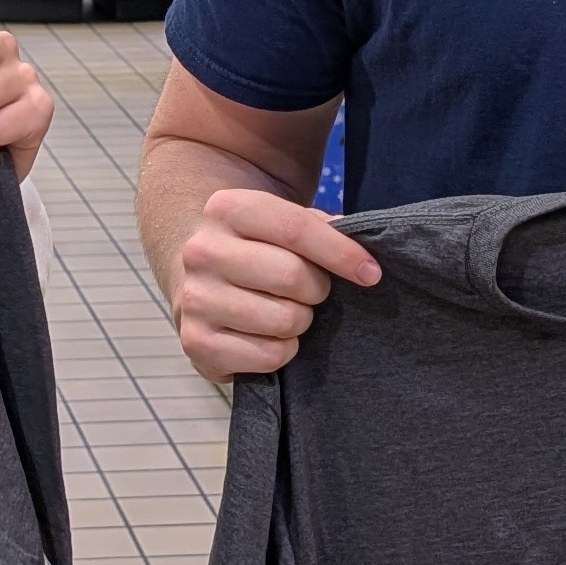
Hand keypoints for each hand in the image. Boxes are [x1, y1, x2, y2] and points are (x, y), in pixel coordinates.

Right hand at [171, 184, 380, 380]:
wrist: (198, 278)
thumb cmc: (257, 249)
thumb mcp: (283, 222)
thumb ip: (321, 230)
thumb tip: (361, 260)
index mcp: (226, 209)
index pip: (296, 229)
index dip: (342, 253)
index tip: (370, 273)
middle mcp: (202, 251)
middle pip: (292, 276)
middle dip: (318, 290)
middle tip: (312, 292)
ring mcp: (195, 299)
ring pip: (283, 320)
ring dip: (300, 321)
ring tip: (287, 311)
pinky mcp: (195, 342)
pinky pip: (269, 355)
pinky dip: (283, 351)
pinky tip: (268, 336)